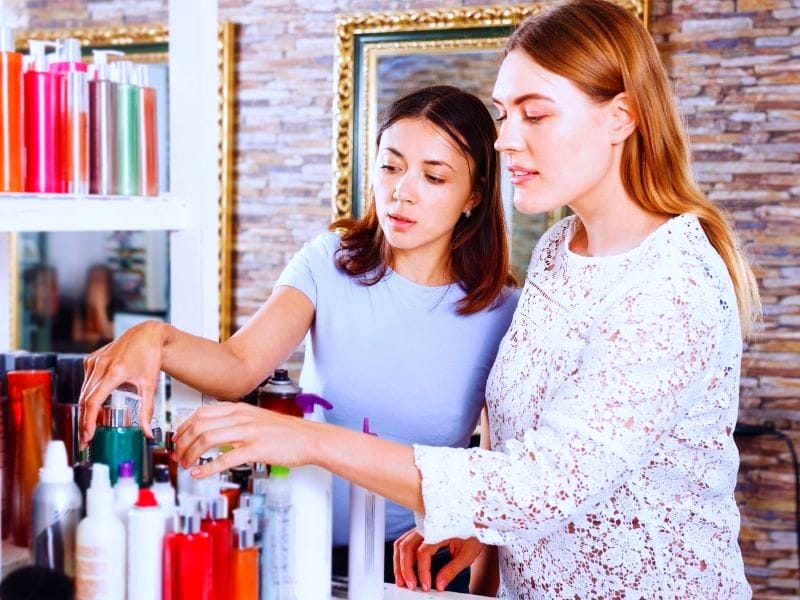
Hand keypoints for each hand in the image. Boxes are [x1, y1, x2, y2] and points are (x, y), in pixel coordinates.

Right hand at [79, 320, 165, 446]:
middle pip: (85, 399)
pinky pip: (86, 382)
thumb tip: (148, 432)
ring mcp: (93, 361)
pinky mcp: (90, 359)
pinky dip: (88, 394)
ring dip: (85, 409)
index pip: (93, 401)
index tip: (87, 436)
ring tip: (91, 426)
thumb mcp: (150, 384)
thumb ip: (147, 410)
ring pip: (83, 391)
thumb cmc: (149, 356)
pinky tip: (96, 404)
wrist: (146, 334)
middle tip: (87, 439)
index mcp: (115, 372)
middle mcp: (100, 365)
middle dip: (84, 421)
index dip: (88, 421)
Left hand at [173, 402, 314, 476]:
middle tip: (177, 454)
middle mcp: (241, 417)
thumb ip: (236, 422)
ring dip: (191, 454)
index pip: (201, 413)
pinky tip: (199, 475)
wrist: (309, 438)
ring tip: (185, 465)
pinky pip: (225, 459)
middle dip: (182, 442)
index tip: (177, 438)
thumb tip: (215, 431)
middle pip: (199, 425)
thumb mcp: (257, 418)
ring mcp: (248, 432)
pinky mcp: (255, 449)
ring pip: (207, 439)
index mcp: (240, 408)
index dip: (184, 427)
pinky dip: (207, 468)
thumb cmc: (286, 432)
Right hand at [393, 529, 483, 592]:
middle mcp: (427, 526)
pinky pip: (405, 541)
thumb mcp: (468, 553)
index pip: (423, 553)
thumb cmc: (475, 531)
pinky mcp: (421, 529)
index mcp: (439, 530)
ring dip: (399, 562)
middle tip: (409, 586)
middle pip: (406, 547)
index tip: (425, 585)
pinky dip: (402, 555)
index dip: (422, 572)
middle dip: (404, 569)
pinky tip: (405, 568)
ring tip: (402, 579)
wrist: (477, 517)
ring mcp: (422, 527)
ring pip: (402, 543)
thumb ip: (452, 569)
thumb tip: (439, 585)